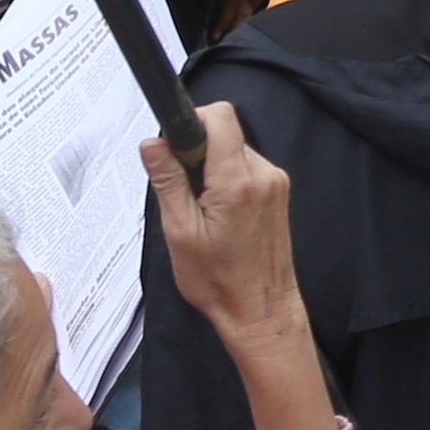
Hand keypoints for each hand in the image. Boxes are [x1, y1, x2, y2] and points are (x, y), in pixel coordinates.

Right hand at [146, 102, 305, 345]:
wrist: (261, 312)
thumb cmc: (218, 281)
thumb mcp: (181, 232)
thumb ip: (168, 181)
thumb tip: (152, 142)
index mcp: (237, 180)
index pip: (219, 117)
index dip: (192, 122)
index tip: (174, 151)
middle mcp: (263, 173)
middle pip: (225, 134)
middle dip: (198, 153)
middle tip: (185, 195)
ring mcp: (275, 183)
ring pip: (235, 151)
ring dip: (212, 169)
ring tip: (203, 212)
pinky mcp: (278, 193)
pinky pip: (247, 169)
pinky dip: (228, 181)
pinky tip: (220, 216)